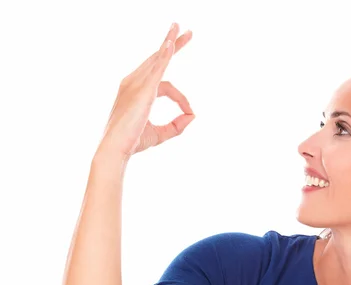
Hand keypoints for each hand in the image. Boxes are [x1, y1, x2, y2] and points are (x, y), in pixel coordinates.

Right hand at [99, 23, 193, 158]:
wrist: (115, 148)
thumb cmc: (132, 142)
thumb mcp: (160, 134)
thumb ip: (176, 126)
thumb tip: (193, 115)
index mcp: (136, 91)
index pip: (166, 85)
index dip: (182, 98)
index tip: (191, 111)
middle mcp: (133, 82)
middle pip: (157, 58)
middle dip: (171, 43)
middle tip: (185, 30)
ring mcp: (136, 84)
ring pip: (157, 58)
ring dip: (170, 42)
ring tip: (181, 28)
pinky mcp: (143, 89)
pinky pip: (156, 68)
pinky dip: (164, 55)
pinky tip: (171, 45)